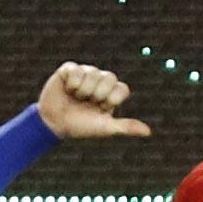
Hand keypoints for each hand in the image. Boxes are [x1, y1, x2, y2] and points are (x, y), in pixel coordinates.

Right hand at [36, 61, 151, 139]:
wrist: (54, 123)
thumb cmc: (81, 126)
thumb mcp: (104, 127)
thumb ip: (126, 127)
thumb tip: (148, 132)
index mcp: (112, 93)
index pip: (122, 88)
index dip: (111, 99)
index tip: (101, 108)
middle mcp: (101, 80)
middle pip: (109, 77)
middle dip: (96, 94)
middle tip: (86, 102)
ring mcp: (86, 73)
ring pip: (93, 73)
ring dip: (82, 90)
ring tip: (75, 97)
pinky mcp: (70, 69)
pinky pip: (76, 69)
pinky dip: (72, 83)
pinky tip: (67, 89)